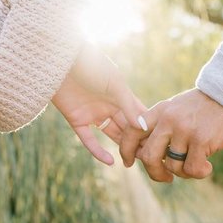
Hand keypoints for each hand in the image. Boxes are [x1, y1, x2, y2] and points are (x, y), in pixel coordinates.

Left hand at [53, 43, 145, 165]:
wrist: (61, 60)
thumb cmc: (92, 65)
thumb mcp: (114, 84)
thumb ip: (129, 106)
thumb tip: (143, 127)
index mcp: (121, 95)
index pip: (139, 115)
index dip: (149, 128)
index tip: (162, 142)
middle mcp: (109, 106)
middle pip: (127, 127)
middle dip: (138, 142)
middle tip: (150, 157)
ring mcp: (93, 114)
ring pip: (111, 135)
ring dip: (122, 148)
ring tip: (133, 162)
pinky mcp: (76, 120)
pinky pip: (89, 140)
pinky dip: (98, 151)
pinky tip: (111, 162)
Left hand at [119, 89, 222, 181]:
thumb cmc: (206, 106)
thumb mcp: (178, 109)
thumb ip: (163, 126)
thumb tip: (146, 155)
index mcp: (160, 111)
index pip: (132, 131)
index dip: (127, 150)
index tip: (129, 162)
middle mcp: (169, 120)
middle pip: (148, 156)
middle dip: (155, 172)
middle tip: (166, 178)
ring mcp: (184, 130)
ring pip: (173, 166)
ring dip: (184, 172)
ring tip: (196, 165)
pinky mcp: (201, 140)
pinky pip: (192, 169)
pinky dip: (200, 173)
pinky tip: (208, 166)